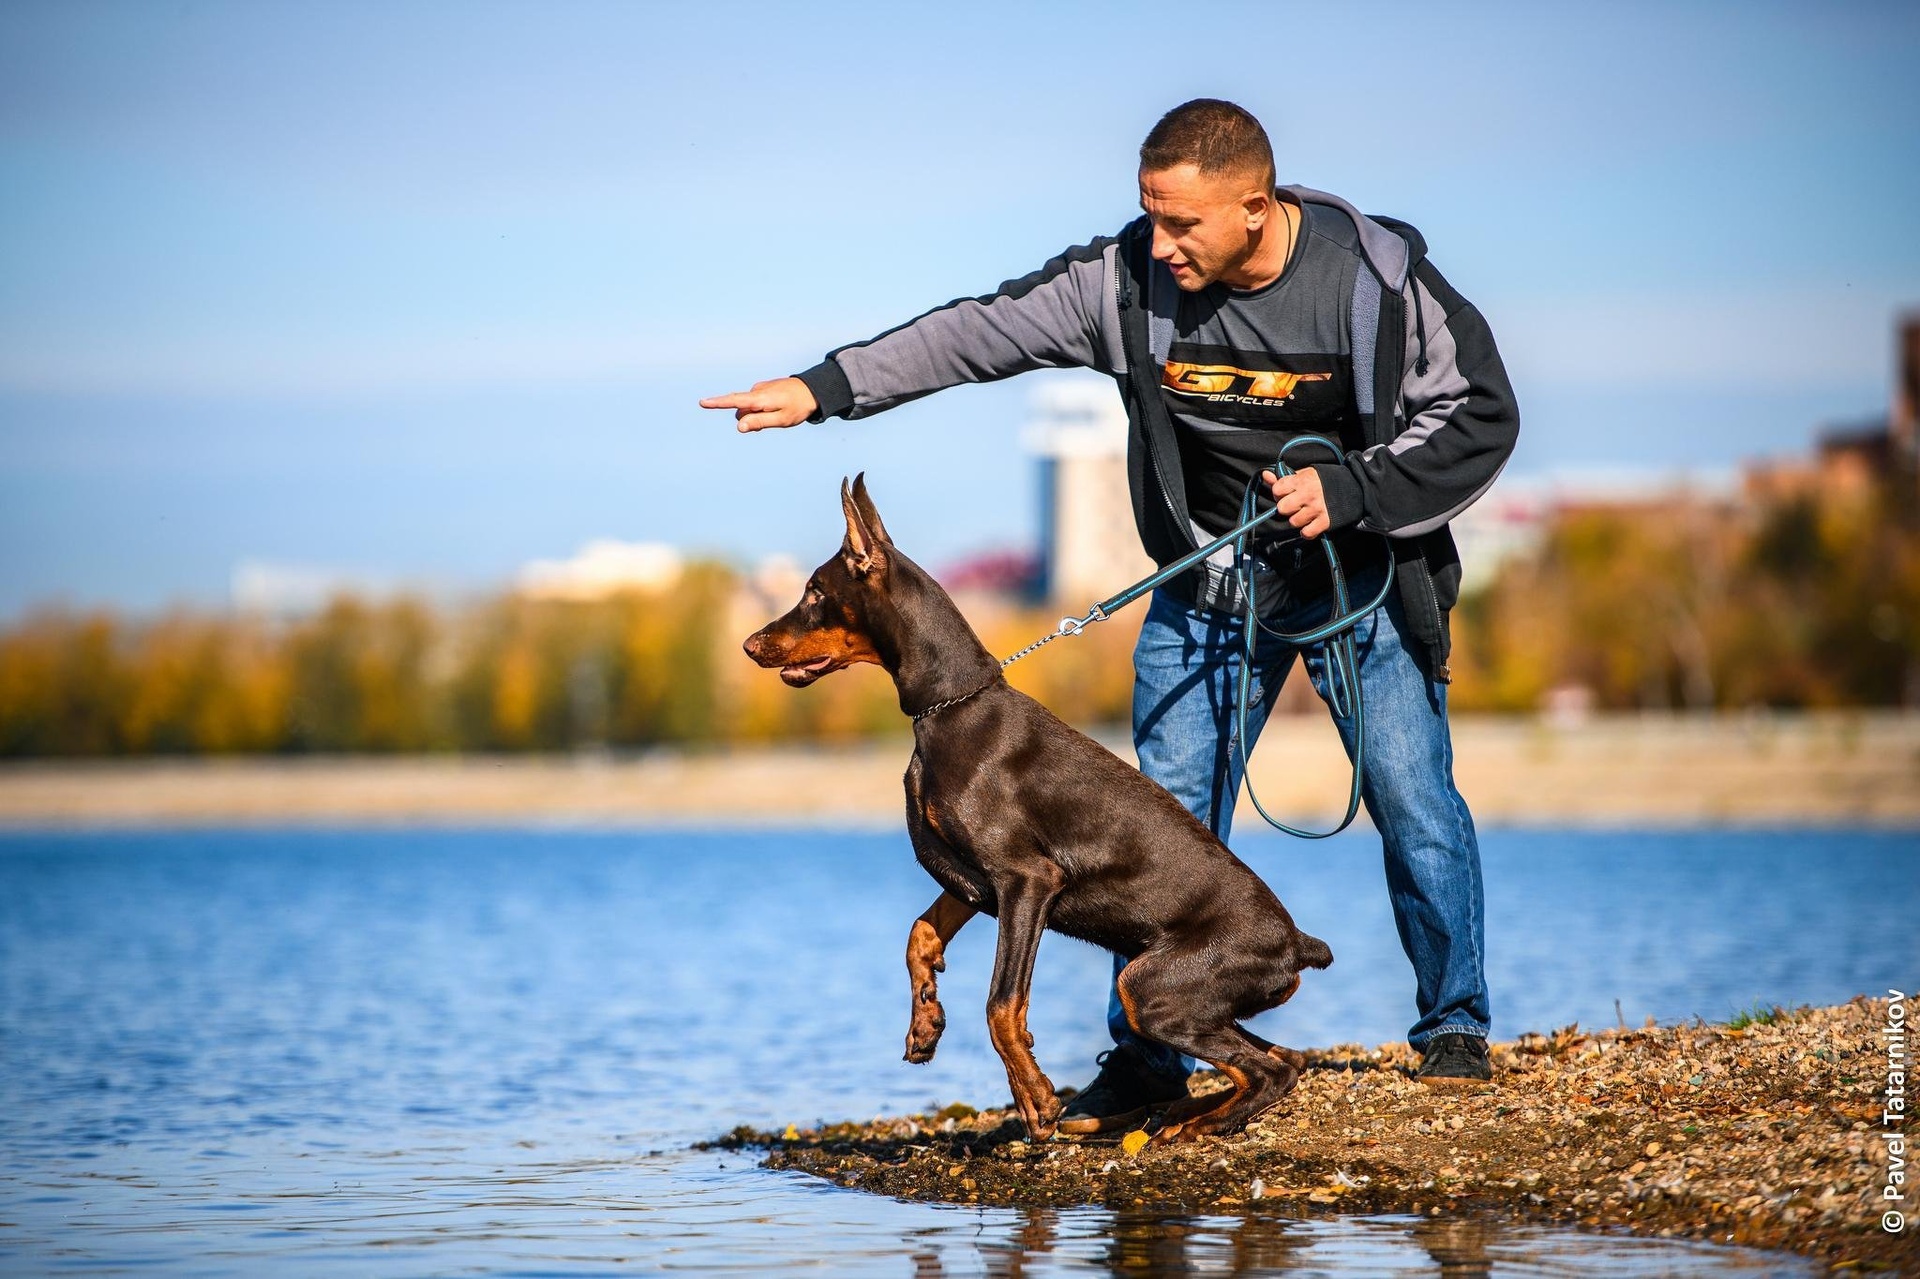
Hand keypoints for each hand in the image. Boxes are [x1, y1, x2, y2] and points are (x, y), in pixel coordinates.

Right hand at [699, 377, 818, 431]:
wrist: (812, 390)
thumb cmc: (798, 407)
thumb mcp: (781, 420)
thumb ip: (759, 423)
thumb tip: (738, 426)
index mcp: (761, 399)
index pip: (734, 401)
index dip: (717, 403)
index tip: (702, 402)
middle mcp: (757, 391)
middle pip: (741, 410)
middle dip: (748, 419)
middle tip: (771, 422)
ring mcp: (759, 388)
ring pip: (748, 408)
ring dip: (755, 415)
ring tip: (778, 413)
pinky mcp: (762, 388)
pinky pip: (754, 403)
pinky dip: (759, 409)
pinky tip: (776, 407)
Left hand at [1262, 467, 1329, 538]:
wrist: (1353, 487)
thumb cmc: (1325, 481)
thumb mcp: (1306, 474)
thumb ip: (1284, 478)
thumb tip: (1265, 476)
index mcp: (1302, 480)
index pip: (1277, 490)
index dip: (1279, 493)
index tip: (1286, 493)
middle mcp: (1308, 495)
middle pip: (1282, 508)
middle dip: (1287, 507)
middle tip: (1295, 505)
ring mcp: (1317, 509)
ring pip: (1294, 522)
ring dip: (1298, 519)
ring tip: (1306, 513)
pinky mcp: (1325, 522)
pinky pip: (1306, 533)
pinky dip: (1307, 531)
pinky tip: (1310, 524)